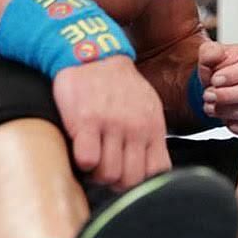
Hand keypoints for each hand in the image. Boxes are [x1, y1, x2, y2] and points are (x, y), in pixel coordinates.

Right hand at [53, 55, 171, 190]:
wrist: (94, 55)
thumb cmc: (120, 87)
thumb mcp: (147, 109)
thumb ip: (150, 138)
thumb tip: (149, 171)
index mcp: (153, 127)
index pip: (156, 172)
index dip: (140, 182)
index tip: (127, 174)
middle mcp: (135, 127)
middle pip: (130, 180)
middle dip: (116, 181)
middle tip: (105, 167)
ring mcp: (112, 124)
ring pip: (108, 174)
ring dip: (96, 173)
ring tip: (93, 156)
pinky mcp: (86, 120)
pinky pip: (87, 160)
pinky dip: (82, 162)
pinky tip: (81, 148)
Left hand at [197, 41, 237, 136]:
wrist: (221, 84)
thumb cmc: (220, 67)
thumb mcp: (211, 54)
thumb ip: (210, 52)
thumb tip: (213, 54)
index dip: (232, 77)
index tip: (214, 80)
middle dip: (226, 96)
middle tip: (208, 95)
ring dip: (226, 112)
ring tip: (211, 106)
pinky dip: (236, 127)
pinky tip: (225, 119)